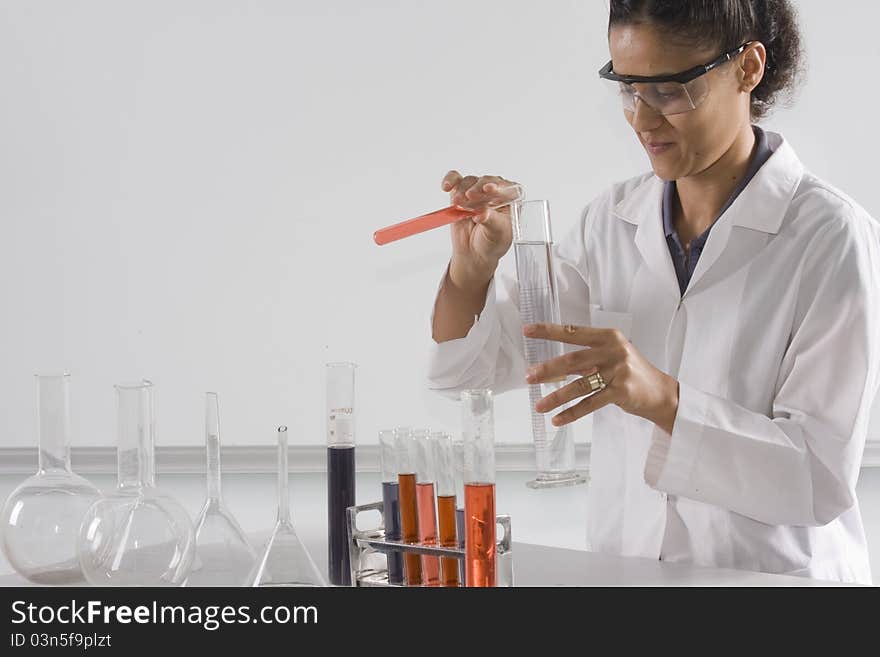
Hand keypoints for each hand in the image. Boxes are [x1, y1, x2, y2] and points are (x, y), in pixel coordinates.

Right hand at [441, 170, 519, 285]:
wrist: (474, 252)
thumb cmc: (492, 243)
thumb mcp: (496, 234)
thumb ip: (490, 221)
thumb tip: (482, 213)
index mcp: (512, 200)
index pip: (508, 188)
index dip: (499, 187)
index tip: (489, 189)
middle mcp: (496, 191)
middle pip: (487, 181)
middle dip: (477, 189)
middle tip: (469, 197)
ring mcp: (478, 190)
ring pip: (470, 181)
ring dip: (462, 191)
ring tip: (458, 204)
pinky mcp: (461, 191)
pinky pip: (455, 180)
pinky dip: (450, 181)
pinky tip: (446, 187)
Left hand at [523, 322, 679, 433]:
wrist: (660, 392)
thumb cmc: (631, 372)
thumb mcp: (611, 355)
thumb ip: (586, 357)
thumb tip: (551, 367)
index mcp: (608, 337)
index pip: (573, 332)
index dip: (548, 331)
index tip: (528, 330)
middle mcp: (613, 351)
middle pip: (573, 360)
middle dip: (548, 369)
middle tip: (529, 377)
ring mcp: (618, 371)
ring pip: (579, 385)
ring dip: (556, 396)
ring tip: (539, 405)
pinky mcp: (621, 392)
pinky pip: (590, 404)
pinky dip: (572, 413)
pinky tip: (557, 419)